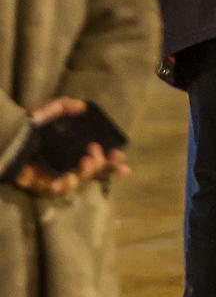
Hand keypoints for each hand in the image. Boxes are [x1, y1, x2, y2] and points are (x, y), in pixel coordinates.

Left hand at [11, 98, 130, 195]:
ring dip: (86, 172)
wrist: (3, 142)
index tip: (122, 158)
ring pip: (78, 181)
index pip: (95, 159)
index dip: (111, 162)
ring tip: (86, 160)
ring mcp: (54, 177)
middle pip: (91, 173)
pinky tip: (63, 180)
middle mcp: (65, 166)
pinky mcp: (40, 186)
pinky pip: (56, 191)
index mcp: (69, 152)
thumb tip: (82, 106)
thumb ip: (62, 106)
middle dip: (102, 165)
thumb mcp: (43, 113)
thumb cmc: (22, 130)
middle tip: (97, 151)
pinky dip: (62, 186)